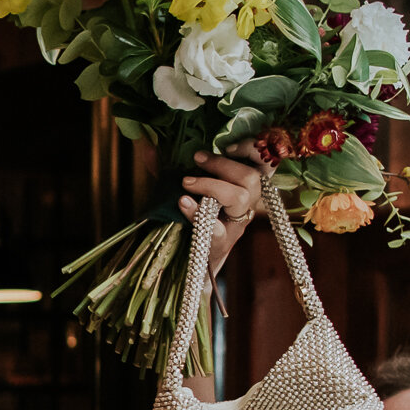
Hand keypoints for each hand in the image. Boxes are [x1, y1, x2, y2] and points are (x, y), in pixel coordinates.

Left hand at [179, 143, 265, 277]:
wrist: (198, 264)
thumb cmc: (195, 222)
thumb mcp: (188, 193)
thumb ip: (171, 172)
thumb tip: (148, 150)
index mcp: (244, 189)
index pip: (261, 164)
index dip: (250, 150)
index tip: (227, 145)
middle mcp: (247, 206)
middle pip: (251, 178)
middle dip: (223, 164)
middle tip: (197, 159)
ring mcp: (236, 225)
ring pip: (240, 197)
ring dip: (212, 185)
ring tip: (186, 183)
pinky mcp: (221, 243)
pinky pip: (216, 227)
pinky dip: (197, 212)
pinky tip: (183, 202)